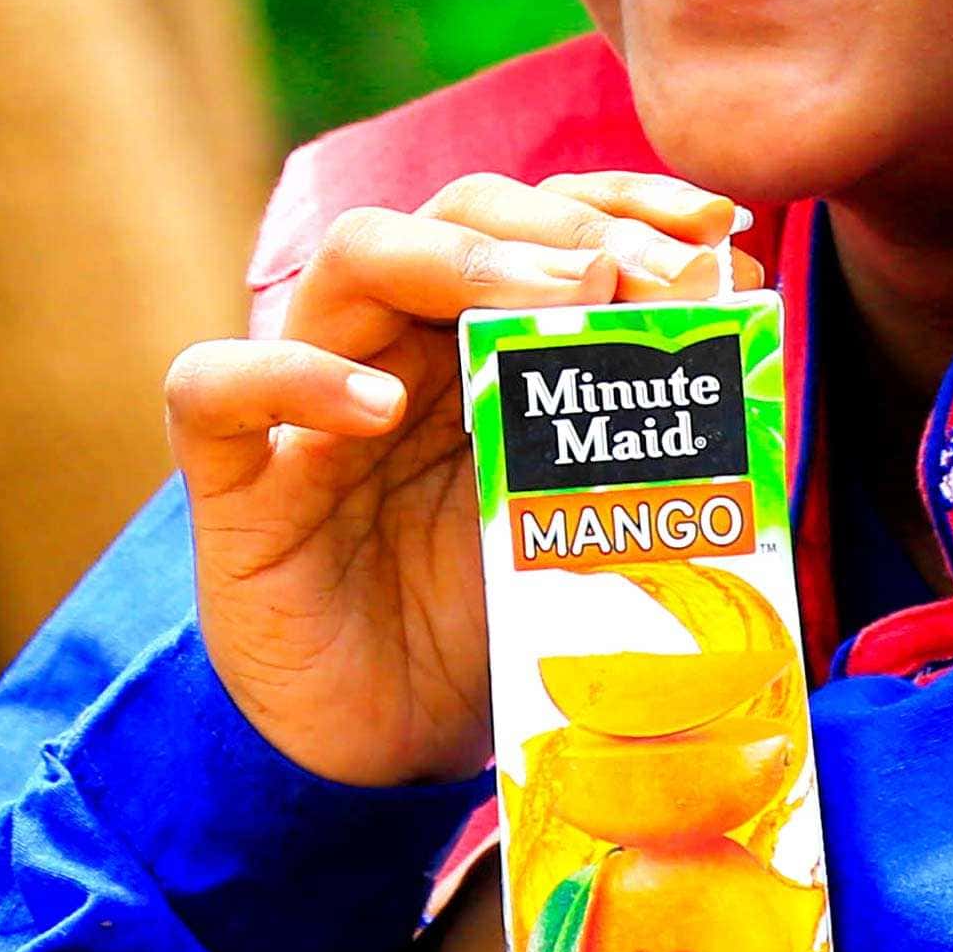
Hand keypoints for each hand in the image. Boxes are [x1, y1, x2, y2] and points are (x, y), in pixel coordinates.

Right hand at [161, 171, 746, 789]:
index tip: (718, 232)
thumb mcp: (588, 521)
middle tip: (628, 277)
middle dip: (557, 226)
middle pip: (457, 209)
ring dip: (462, 259)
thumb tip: (738, 311)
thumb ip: (647, 430)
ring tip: (552, 302)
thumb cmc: (490, 622)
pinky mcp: (233, 486)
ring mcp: (308, 404)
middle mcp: (398, 345)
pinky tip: (374, 408)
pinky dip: (290, 375)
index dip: (624, 201)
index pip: (545, 219)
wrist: (389, 750)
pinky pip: (214, 388)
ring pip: (353, 258)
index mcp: (484, 340)